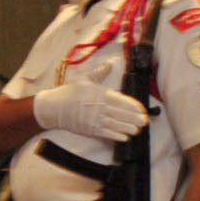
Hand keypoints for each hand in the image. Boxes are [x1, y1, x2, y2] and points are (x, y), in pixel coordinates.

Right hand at [32, 79, 148, 141]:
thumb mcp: (85, 79)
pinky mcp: (90, 130)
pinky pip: (106, 134)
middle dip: (134, 118)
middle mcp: (98, 107)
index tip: (142, 109)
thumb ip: (100, 72)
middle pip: (120, 114)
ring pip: (115, 125)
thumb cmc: (70, 92)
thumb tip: (111, 63)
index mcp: (99, 94)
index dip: (132, 106)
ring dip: (128, 128)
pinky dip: (116, 136)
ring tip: (138, 130)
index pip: (120, 100)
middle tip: (145, 121)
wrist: (54, 107)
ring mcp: (94, 120)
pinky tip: (125, 137)